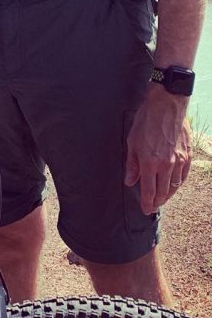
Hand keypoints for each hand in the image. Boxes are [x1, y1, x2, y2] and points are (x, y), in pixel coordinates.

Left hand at [124, 87, 191, 214]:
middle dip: (157, 202)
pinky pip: (184, 176)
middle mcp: (166, 165)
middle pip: (163, 191)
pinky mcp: (188, 156)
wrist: (166, 107)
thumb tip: (130, 181)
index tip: (145, 210)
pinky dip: (178, 184)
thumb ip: (132, 164)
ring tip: (162, 198)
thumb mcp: (132, 141)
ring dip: (168, 194)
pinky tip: (174, 185)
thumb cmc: (146, 122)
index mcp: (150, 163)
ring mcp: (179, 161)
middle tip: (153, 206)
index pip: (149, 190)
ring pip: (175, 186)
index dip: (147, 203)